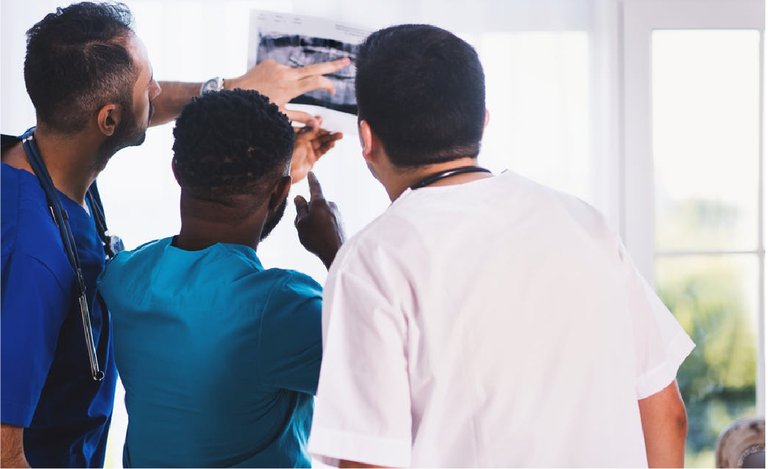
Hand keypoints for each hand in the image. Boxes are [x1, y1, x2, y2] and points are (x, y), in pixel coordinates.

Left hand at [226, 58, 350, 126]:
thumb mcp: (280, 116)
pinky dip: (283, 78)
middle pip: (315, 67)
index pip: (316, 81)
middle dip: (332, 65)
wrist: (234, 93)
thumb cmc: (257, 108)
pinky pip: (283, 70)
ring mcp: (278, 66)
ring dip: (296, 82)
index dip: (327, 84)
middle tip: (347, 61)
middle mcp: (286, 74)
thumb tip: (318, 124)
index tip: (332, 90)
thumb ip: (301, 117)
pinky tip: (270, 88)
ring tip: (277, 94)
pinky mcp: (270, 62)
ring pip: (296, 72)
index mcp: (289, 88)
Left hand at [290, 118, 342, 183]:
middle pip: (317, 135)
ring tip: (339, 136)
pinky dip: (327, 148)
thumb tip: (317, 122)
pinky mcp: (311, 159)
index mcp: (296, 136)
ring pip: (321, 143)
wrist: (287, 173)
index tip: (324, 121)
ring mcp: (307, 151)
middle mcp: (302, 142)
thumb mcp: (299, 140)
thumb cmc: (287, 156)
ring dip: (330, 139)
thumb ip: (309, 131)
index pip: (309, 128)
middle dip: (327, 132)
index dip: (317, 124)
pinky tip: (332, 144)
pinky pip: (321, 151)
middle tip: (336, 130)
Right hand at [294, 172, 344, 269]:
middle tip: (301, 226)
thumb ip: (300, 208)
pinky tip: (320, 239)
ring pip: (321, 214)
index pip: (315, 187)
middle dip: (308, 212)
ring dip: (314, 220)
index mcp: (320, 202)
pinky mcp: (341, 224)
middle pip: (315, 204)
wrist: (336, 253)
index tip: (311, 173)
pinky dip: (322, 227)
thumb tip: (300, 197)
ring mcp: (338, 214)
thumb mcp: (301, 223)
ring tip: (310, 235)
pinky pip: (328, 221)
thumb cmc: (316, 237)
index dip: (312, 180)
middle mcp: (331, 205)